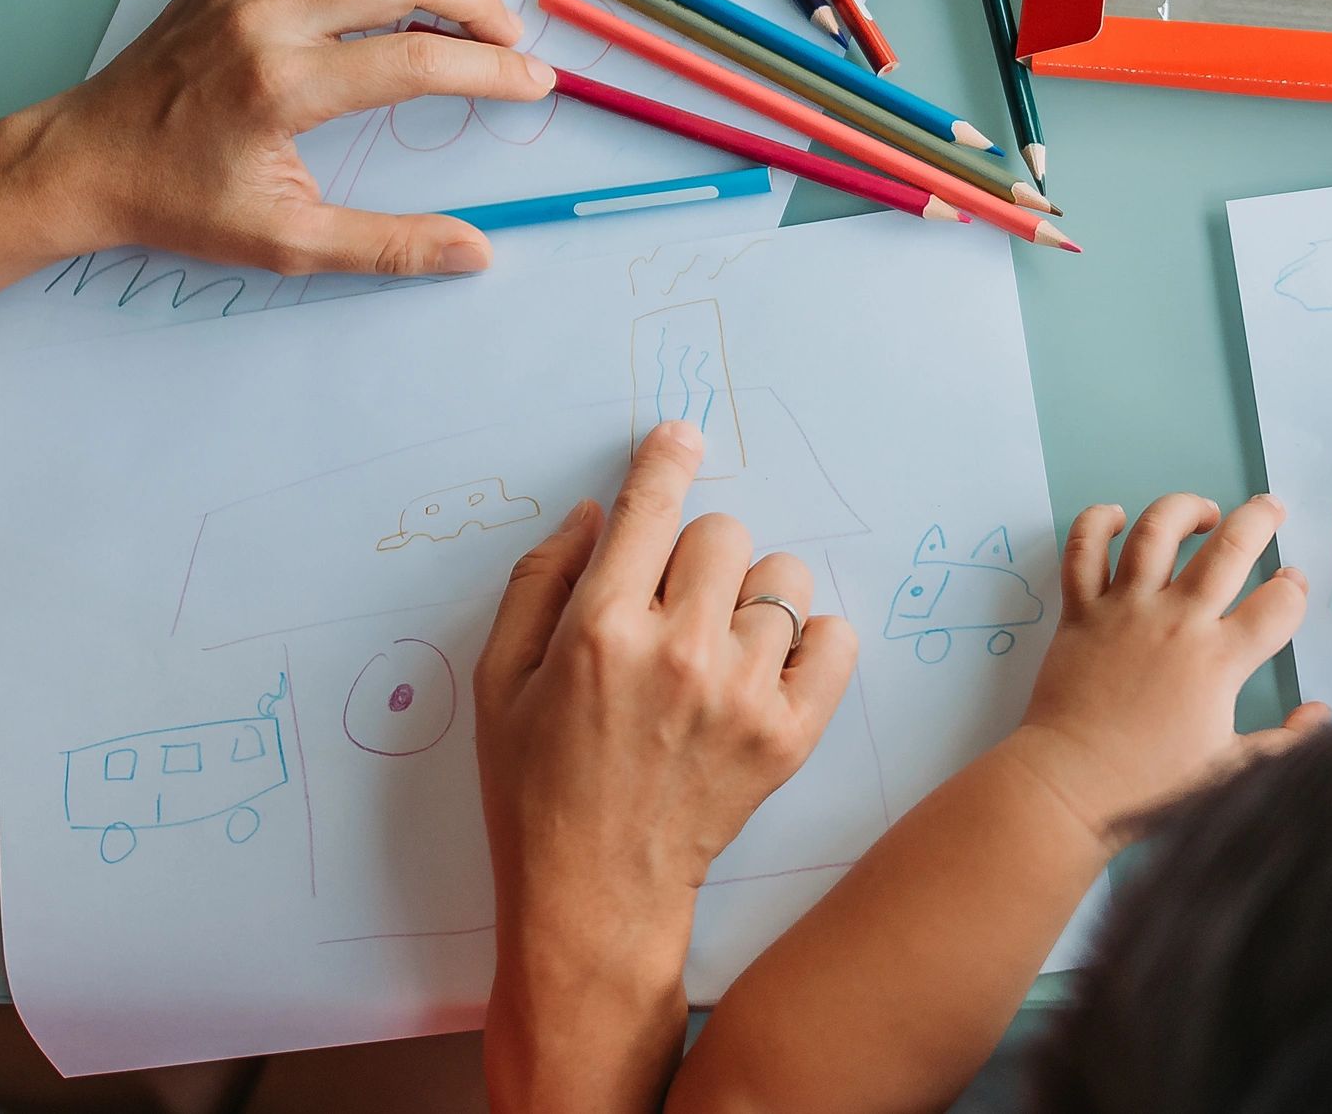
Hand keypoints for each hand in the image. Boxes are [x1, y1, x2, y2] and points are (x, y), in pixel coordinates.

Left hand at [26, 0, 557, 275]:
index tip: (534, 80)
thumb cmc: (182, 203)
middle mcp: (265, 18)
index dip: (492, 69)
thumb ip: (387, 245)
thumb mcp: (287, 241)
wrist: (85, 161)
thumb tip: (477, 251)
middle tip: (507, 33)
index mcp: (284, 88)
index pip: (418, 60)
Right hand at [475, 421, 856, 963]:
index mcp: (599, 630)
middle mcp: (679, 651)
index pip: (651, 508)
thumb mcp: (496, 681)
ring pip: (782, 581)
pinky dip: (808, 644)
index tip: (681, 439)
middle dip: (696, 556)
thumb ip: (538, 582)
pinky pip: (835, 639)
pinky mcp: (789, 734)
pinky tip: (763, 672)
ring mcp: (742, 693)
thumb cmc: (535, 788)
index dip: (667, 460)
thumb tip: (590, 513)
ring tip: (714, 652)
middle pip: (724, 532)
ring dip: (749, 601)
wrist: (595, 893)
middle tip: (671, 607)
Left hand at [1009, 494, 1324, 844]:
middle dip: (1260, 520)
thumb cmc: (1151, 782)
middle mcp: (1177, 621)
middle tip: (1271, 509)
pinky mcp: (1081, 611)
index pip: (1277, 606)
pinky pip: (1083, 550)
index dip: (1294, 590)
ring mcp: (1125, 609)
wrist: (1071, 785)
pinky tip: (1117, 516)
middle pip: (1230, 548)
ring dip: (1186, 509)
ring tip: (1204, 512)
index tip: (1293, 583)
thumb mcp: (1231, 770)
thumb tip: (1323, 713)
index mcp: (1220, 660)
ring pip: (1158, 532)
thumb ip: (1285, 741)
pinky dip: (1097, 522)